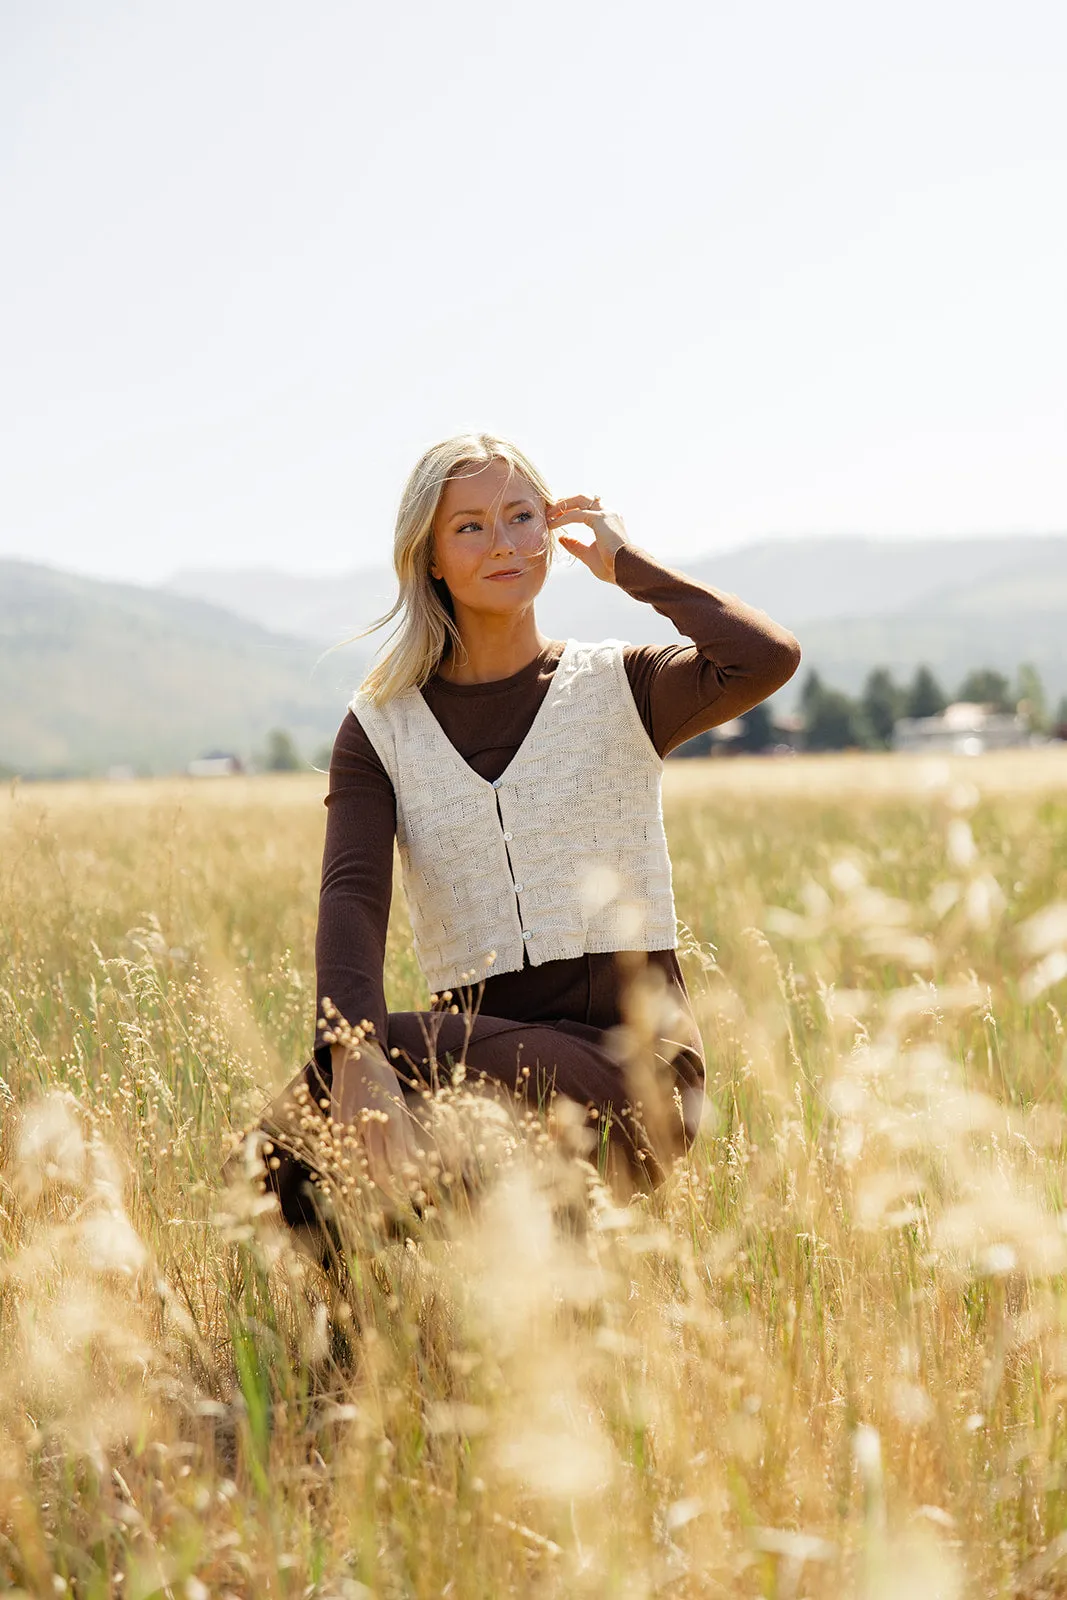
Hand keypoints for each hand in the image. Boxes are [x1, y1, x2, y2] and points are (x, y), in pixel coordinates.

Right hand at [330, 1041, 421, 1206]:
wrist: (354, 1057)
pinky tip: (361, 1177)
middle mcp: (371, 1124)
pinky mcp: (335, 1127)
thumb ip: (406, 1139)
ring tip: (384, 1193)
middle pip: (379, 1172)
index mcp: (392, 1118)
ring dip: (372, 1184)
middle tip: (400, 1200)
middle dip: (391, 1191)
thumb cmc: (383, 1085)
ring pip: (360, 1169)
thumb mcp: (400, 1108)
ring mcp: (349, 1126)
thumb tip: (418, 1171)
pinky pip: (343, 1158)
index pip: (399, 1165)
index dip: (406, 1185)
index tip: (413, 1194)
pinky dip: (353, 1170)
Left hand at [546, 495, 627, 584]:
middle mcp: (608, 513)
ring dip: (561, 506)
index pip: (586, 507)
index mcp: (608, 520)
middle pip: (582, 498)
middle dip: (564, 502)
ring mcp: (606, 513)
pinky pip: (576, 514)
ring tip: (547, 515)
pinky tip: (552, 525)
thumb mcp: (588, 555)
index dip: (569, 508)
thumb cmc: (611, 567)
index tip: (554, 514)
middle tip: (548, 510)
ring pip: (579, 501)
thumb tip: (562, 538)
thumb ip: (575, 545)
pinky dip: (563, 518)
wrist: (626, 571)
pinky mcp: (600, 519)